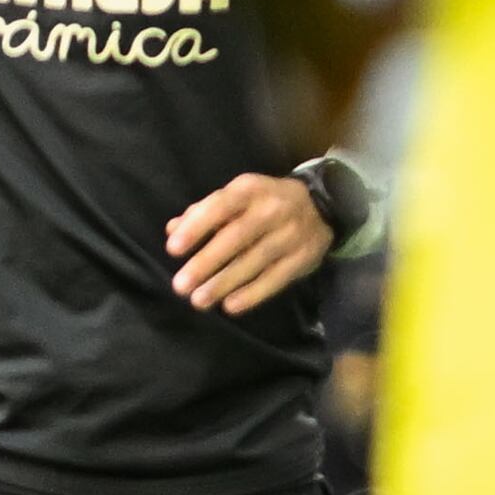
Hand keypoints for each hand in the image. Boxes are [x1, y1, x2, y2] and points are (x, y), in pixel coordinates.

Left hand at [165, 169, 336, 313]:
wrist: (322, 204)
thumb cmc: (264, 202)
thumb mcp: (237, 196)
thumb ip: (204, 212)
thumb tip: (172, 230)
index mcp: (249, 189)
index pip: (220, 206)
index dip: (196, 227)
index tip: (173, 249)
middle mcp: (272, 209)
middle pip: (236, 238)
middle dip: (206, 263)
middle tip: (180, 286)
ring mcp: (291, 234)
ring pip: (254, 261)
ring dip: (224, 283)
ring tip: (198, 301)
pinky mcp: (304, 258)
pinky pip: (276, 278)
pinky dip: (253, 293)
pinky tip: (231, 306)